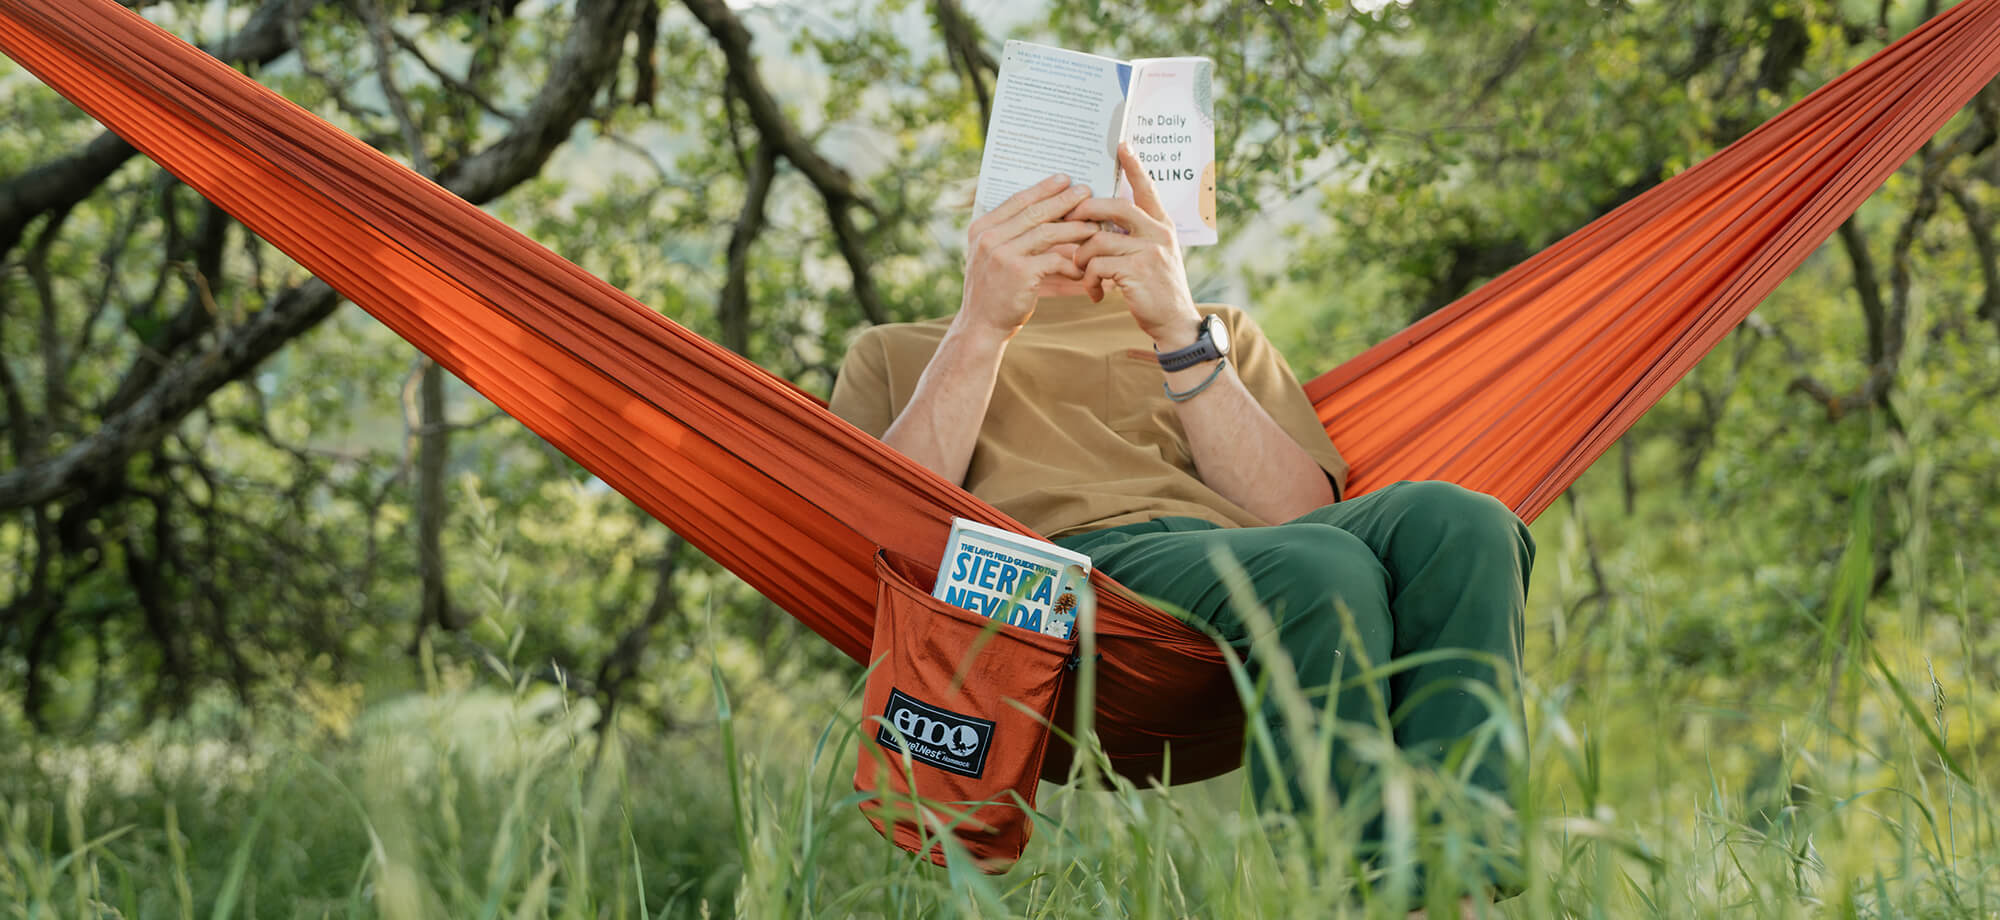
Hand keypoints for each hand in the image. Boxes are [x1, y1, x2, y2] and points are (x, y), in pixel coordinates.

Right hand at [958, 175, 1097, 342]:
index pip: (1017, 200)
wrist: (981, 326)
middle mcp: (989, 238)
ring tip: (1094, 226)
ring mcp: (1003, 254)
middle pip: (1035, 212)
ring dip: (1074, 229)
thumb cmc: (993, 291)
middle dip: (1064, 200)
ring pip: (1047, 232)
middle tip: (1086, 192)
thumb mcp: (991, 257)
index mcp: (982, 228)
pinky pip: (1054, 260)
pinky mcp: (1019, 273)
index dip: (1043, 188)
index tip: (1064, 179)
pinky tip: (1082, 269)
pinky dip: (1071, 264)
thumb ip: (1008, 235)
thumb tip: (1042, 213)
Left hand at [1064, 144, 1200, 346]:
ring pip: (1098, 240)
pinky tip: (1094, 292)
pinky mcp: (1138, 271)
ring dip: (1081, 258)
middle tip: (1068, 222)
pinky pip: (1098, 265)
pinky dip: (1089, 279)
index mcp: (1161, 225)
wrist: (1175, 323)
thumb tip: (1099, 225)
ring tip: (1081, 273)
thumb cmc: (1156, 291)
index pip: (1147, 189)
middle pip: (1114, 207)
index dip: (1135, 167)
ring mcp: (1150, 250)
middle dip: (1084, 212)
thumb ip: (1134, 238)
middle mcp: (1158, 233)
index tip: (1122, 145)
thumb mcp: (1152, 258)